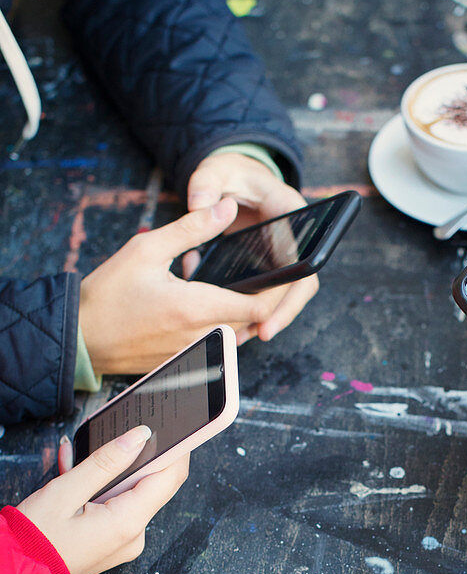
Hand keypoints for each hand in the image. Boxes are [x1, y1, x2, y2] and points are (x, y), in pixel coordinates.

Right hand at [18, 426, 188, 573]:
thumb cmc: (34, 540)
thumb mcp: (65, 492)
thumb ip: (106, 462)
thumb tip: (138, 436)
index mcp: (127, 523)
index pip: (170, 477)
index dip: (177, 448)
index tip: (179, 426)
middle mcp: (134, 536)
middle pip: (151, 484)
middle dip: (133, 457)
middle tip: (115, 433)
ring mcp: (125, 541)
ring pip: (130, 493)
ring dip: (109, 472)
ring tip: (76, 458)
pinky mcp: (114, 542)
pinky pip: (117, 507)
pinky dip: (100, 489)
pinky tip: (75, 475)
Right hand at [79, 199, 305, 375]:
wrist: (80, 337)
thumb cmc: (108, 293)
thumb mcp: (147, 249)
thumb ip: (192, 228)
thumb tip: (227, 207)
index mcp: (195, 308)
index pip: (258, 307)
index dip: (276, 291)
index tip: (280, 274)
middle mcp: (200, 338)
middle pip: (252, 324)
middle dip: (259, 301)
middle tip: (257, 276)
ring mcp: (192, 356)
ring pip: (235, 338)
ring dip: (239, 317)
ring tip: (232, 290)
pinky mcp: (183, 366)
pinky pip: (215, 348)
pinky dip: (220, 330)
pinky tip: (206, 310)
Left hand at [185, 152, 318, 340]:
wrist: (233, 178)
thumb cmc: (227, 173)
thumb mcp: (214, 172)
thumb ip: (205, 186)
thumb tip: (199, 206)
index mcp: (288, 209)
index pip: (300, 251)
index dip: (290, 281)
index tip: (273, 300)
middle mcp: (294, 235)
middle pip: (301, 281)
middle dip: (284, 310)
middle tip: (264, 333)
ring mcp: (284, 253)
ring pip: (288, 292)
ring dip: (272, 316)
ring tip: (249, 337)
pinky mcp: (271, 265)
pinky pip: (271, 293)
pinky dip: (257, 311)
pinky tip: (238, 328)